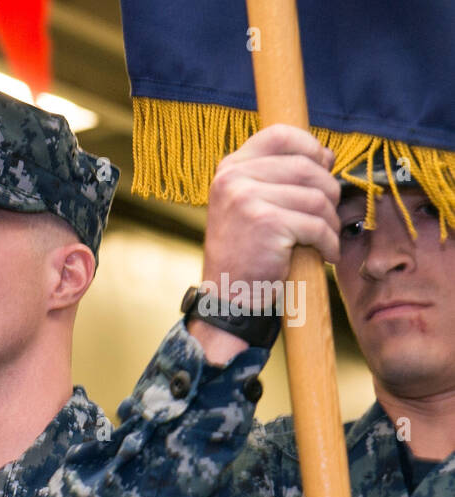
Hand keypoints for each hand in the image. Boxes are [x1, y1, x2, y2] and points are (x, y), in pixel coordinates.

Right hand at [202, 124, 339, 304]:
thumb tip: (327, 154)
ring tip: (324, 239)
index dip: (310, 147)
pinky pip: (317, 224)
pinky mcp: (266, 222)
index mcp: (230, 169)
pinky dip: (329, 243)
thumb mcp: (251, 204)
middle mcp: (233, 179)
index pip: (280, 135)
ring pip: (317, 197)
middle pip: (307, 167)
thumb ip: (278, 175)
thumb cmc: (248, 251)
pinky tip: (324, 254)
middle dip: (329, 193)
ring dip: (331, 222)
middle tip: (327, 217)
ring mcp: (247, 199)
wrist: (229, 296)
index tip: (321, 170)